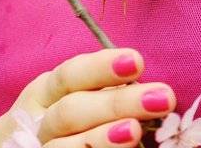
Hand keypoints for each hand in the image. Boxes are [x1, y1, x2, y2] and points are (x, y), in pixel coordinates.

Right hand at [0, 47, 176, 147]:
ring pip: (62, 147)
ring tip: (135, 133)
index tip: (138, 61)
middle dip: (116, 103)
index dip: (101, 68)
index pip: (70, 75)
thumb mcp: (70, 100)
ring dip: (100, 140)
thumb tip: (149, 89)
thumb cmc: (56, 126)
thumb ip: (100, 93)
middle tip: (162, 97)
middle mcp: (38, 122)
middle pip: (71, 111)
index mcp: (46, 93)